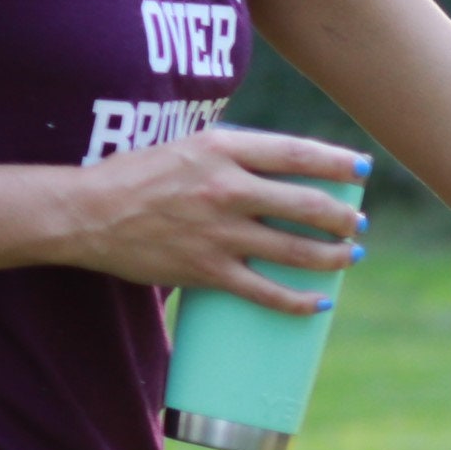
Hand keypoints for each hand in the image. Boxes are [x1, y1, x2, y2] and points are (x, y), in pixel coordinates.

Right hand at [52, 126, 367, 313]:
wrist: (87, 212)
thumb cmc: (138, 176)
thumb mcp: (188, 147)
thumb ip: (234, 155)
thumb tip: (283, 170)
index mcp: (221, 148)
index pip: (295, 153)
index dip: (337, 163)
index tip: (363, 171)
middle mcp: (226, 187)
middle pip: (307, 204)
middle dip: (344, 218)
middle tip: (358, 224)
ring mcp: (219, 231)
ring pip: (297, 250)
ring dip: (334, 257)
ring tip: (350, 257)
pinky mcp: (208, 269)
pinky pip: (267, 291)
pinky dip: (300, 301)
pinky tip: (320, 302)